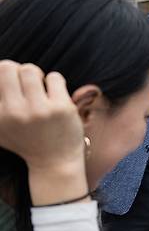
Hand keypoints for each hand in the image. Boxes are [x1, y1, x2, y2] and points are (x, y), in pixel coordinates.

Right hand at [0, 61, 86, 203]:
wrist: (54, 162)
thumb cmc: (26, 140)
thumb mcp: (0, 128)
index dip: (5, 76)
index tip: (15, 89)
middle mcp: (14, 112)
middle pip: (9, 67)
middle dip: (19, 71)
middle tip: (28, 84)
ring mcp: (38, 109)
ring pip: (31, 70)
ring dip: (37, 75)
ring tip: (40, 88)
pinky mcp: (61, 108)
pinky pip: (54, 77)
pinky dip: (54, 82)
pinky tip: (54, 95)